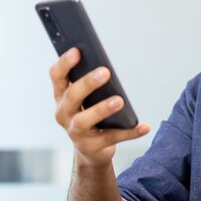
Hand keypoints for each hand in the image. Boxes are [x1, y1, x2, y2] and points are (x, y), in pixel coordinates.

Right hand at [49, 47, 149, 168]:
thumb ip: (90, 82)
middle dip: (87, 83)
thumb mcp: (86, 98)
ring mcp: (75, 132)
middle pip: (72, 96)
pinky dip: (130, 132)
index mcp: (61, 96)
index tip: (77, 50)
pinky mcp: (91, 147)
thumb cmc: (89, 113)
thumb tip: (106, 67)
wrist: (90, 149)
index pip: (57, 76)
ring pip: (85, 120)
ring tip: (120, 100)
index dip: (64, 64)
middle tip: (105, 72)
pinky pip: (112, 137)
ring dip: (102, 109)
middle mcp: (63, 113)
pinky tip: (144, 126)